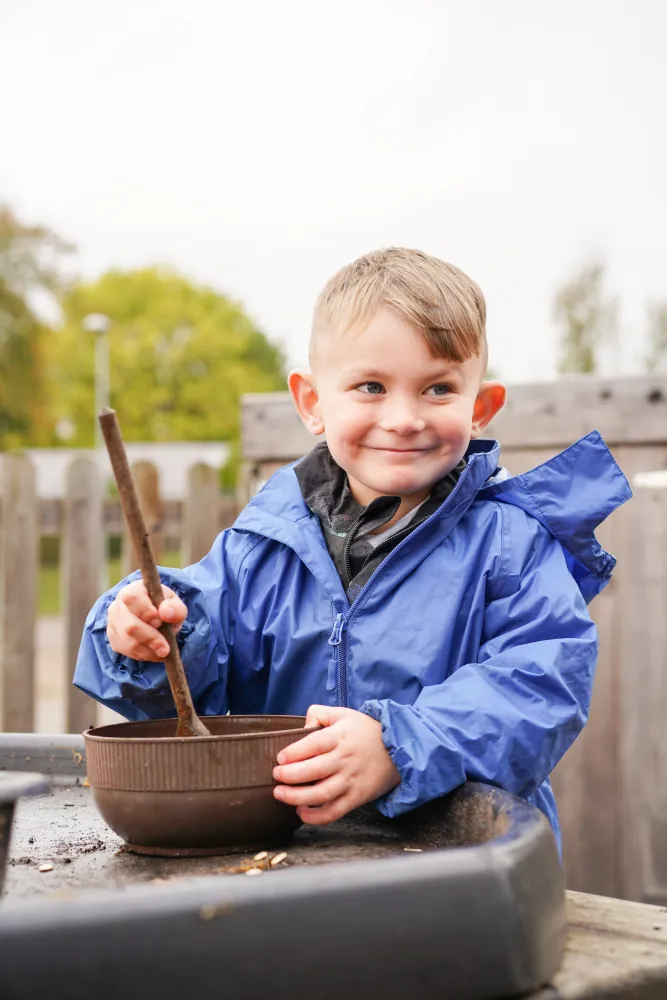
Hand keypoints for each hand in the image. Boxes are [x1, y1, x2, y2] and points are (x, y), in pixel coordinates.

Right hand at [106, 580, 187, 660]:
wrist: (157, 619)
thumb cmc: (165, 610)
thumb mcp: (176, 606)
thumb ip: (175, 608)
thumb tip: (166, 612)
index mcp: (134, 590)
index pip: (132, 597)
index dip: (145, 611)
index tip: (159, 622)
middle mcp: (119, 604)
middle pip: (130, 626)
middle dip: (150, 638)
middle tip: (165, 648)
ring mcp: (113, 622)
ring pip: (128, 642)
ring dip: (149, 650)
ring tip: (163, 651)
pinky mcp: (114, 638)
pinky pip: (127, 651)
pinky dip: (143, 655)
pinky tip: (153, 652)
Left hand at [272, 705, 399, 824]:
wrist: (399, 750)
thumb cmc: (366, 731)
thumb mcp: (344, 714)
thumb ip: (319, 713)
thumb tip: (303, 726)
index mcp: (340, 737)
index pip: (313, 744)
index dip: (294, 752)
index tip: (280, 758)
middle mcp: (345, 759)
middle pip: (314, 770)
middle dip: (290, 775)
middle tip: (276, 775)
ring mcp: (350, 780)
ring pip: (322, 794)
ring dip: (297, 797)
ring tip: (280, 794)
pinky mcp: (356, 798)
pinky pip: (334, 812)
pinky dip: (316, 816)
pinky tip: (302, 811)